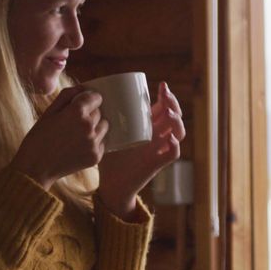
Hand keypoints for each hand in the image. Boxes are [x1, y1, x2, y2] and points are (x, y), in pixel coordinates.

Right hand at [8, 86, 108, 188]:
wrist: (36, 168)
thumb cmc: (38, 138)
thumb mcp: (48, 112)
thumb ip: (66, 96)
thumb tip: (82, 88)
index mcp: (76, 112)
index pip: (95, 97)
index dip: (88, 98)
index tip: (83, 103)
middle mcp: (88, 126)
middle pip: (99, 112)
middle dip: (89, 113)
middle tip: (73, 122)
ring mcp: (93, 143)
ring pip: (104, 126)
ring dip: (94, 127)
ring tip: (77, 134)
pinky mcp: (96, 156)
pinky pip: (102, 142)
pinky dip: (94, 142)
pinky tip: (78, 146)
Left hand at [97, 82, 185, 216]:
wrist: (112, 184)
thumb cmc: (109, 158)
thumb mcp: (108, 133)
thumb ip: (104, 117)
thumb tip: (90, 95)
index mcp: (147, 127)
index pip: (164, 108)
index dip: (167, 96)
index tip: (162, 85)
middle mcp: (157, 136)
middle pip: (175, 116)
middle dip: (174, 103)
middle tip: (166, 95)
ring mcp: (159, 149)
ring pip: (179, 133)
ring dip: (177, 121)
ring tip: (168, 112)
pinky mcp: (157, 163)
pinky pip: (173, 154)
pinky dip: (174, 146)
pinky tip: (170, 139)